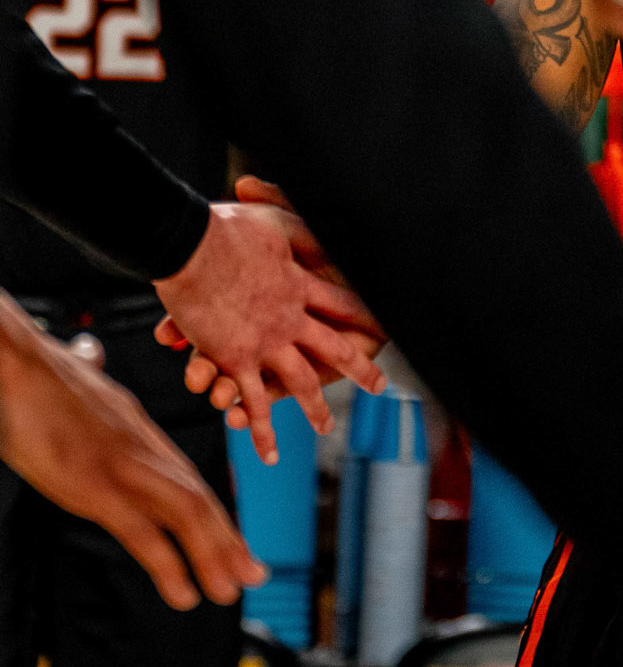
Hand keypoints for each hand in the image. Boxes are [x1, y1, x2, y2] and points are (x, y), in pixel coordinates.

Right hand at [0, 296, 263, 609]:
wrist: (13, 362)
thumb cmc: (32, 371)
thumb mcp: (73, 374)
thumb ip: (90, 375)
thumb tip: (88, 354)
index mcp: (138, 429)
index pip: (186, 478)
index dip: (212, 513)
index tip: (232, 543)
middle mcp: (143, 448)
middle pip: (198, 497)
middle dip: (229, 539)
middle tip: (255, 574)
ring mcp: (123, 468)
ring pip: (187, 514)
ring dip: (215, 556)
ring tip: (233, 591)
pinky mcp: (96, 487)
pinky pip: (144, 533)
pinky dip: (170, 567)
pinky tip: (186, 595)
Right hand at [153, 187, 386, 461]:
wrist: (192, 245)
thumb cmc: (227, 227)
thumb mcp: (270, 217)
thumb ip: (285, 211)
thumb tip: (304, 218)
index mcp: (302, 285)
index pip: (342, 304)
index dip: (363, 313)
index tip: (385, 322)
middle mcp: (292, 320)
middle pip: (335, 349)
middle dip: (357, 368)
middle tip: (379, 386)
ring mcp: (267, 344)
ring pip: (298, 384)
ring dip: (313, 408)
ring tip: (326, 426)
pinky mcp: (237, 362)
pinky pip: (253, 402)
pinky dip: (260, 429)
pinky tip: (270, 454)